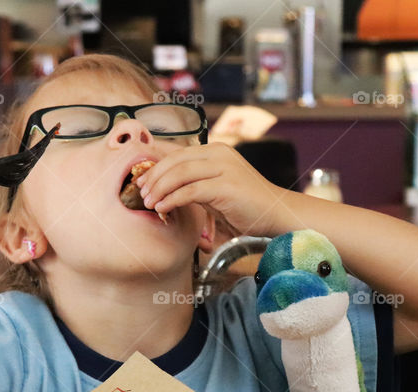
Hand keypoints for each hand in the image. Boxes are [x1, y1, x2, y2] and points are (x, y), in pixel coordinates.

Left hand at [136, 142, 282, 235]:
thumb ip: (194, 183)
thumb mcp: (215, 189)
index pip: (177, 153)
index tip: (140, 180)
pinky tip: (162, 208)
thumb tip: (164, 189)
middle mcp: (219, 154)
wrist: (277, 214)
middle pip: (175, 161)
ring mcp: (224, 168)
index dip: (155, 165)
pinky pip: (190, 190)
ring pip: (180, 173)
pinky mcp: (226, 186)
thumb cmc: (245, 206)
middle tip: (140, 193)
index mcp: (215, 151)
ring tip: (149, 203)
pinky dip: (172, 199)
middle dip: (153, 177)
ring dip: (160, 189)